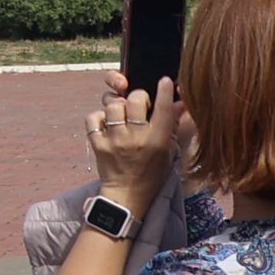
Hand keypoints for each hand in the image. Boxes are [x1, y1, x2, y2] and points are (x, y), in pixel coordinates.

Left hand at [84, 77, 182, 205]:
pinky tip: (107, 124)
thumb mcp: (168, 151)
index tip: (164, 80)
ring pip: (112, 105)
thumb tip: (180, 102)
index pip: (163, 110)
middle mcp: (136, 138)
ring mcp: (115, 140)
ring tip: (122, 115)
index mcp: (158, 141)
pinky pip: (93, 117)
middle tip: (139, 105)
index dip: (164, 92)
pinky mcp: (97, 144)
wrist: (127, 194)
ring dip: (117, 105)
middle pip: (134, 100)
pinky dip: (99, 117)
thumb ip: (173, 126)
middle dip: (137, 97)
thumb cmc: (152, 171)